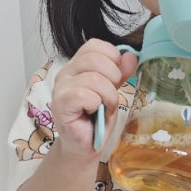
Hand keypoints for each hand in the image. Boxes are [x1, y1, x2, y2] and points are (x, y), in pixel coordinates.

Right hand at [51, 39, 136, 157]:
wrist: (86, 145)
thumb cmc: (97, 118)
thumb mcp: (113, 90)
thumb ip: (121, 72)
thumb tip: (130, 56)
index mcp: (77, 64)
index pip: (94, 45)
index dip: (112, 59)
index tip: (115, 79)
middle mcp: (66, 72)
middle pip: (94, 58)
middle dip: (112, 79)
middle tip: (110, 96)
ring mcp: (60, 87)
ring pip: (93, 78)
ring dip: (107, 95)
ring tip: (104, 107)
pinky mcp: (60, 104)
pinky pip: (83, 95)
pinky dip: (96, 104)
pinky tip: (93, 112)